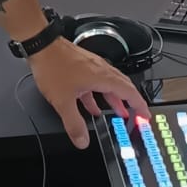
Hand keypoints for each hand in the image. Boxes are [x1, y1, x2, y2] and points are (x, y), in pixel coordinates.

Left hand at [29, 38, 144, 149]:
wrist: (41, 45)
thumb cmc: (53, 66)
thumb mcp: (63, 101)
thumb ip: (73, 123)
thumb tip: (82, 140)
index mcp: (102, 77)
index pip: (129, 92)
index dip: (139, 105)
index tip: (145, 114)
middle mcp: (100, 70)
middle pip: (123, 86)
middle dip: (131, 102)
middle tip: (136, 114)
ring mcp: (92, 67)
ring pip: (110, 84)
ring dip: (115, 99)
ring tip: (118, 112)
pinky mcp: (83, 66)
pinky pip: (97, 82)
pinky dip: (99, 95)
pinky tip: (92, 105)